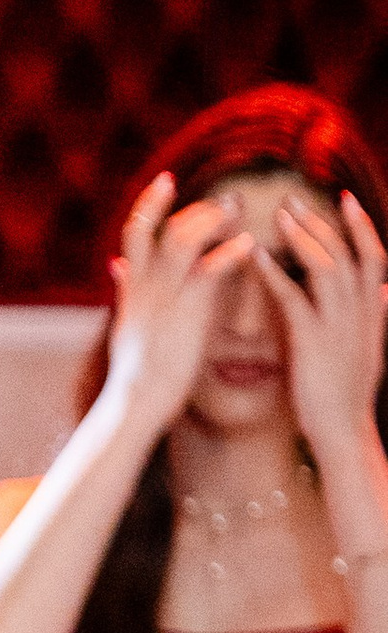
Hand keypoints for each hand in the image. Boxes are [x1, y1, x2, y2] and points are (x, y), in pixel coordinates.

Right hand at [102, 174, 257, 436]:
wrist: (134, 403)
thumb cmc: (134, 376)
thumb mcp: (124, 325)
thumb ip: (125, 290)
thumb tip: (115, 268)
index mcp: (132, 287)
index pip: (135, 231)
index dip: (150, 202)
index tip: (167, 181)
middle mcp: (145, 284)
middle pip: (164, 227)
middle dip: (198, 209)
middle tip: (229, 201)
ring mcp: (163, 296)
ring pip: (184, 237)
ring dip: (214, 219)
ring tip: (239, 213)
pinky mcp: (186, 311)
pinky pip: (210, 267)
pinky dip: (230, 251)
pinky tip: (249, 244)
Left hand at [258, 190, 387, 484]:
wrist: (344, 434)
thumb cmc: (349, 396)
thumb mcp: (370, 350)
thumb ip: (376, 317)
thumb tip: (386, 291)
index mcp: (374, 311)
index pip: (374, 255)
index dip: (360, 225)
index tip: (344, 198)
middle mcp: (361, 312)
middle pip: (346, 252)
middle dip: (321, 222)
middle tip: (293, 199)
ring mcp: (339, 325)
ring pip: (326, 266)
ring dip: (301, 237)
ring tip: (279, 215)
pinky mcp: (314, 341)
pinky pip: (294, 297)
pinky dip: (276, 273)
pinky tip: (257, 257)